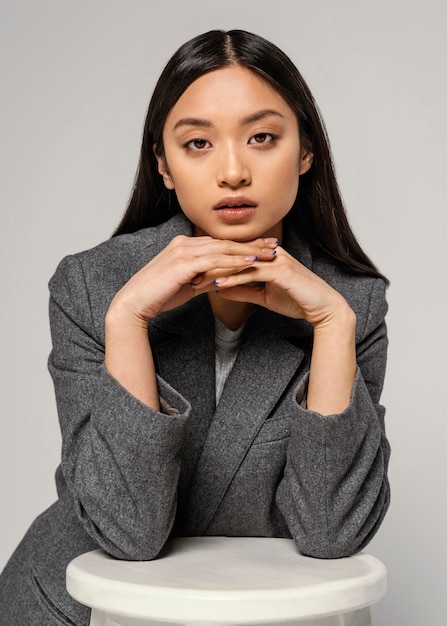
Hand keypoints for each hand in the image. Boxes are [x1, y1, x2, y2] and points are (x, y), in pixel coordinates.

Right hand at [107, 235, 278, 326]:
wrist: (135, 303)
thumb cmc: (159, 296)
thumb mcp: (188, 286)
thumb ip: (206, 279)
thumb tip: (224, 280)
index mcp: (184, 246)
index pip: (220, 243)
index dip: (243, 245)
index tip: (263, 247)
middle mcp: (184, 243)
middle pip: (225, 242)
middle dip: (252, 244)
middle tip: (274, 245)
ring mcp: (183, 251)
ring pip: (223, 248)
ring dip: (248, 251)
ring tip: (269, 254)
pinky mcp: (183, 263)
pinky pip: (215, 260)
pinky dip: (235, 260)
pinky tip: (251, 263)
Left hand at [199, 245, 352, 329]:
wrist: (323, 308)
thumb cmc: (297, 300)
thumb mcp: (264, 296)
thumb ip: (244, 290)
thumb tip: (222, 289)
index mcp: (266, 255)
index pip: (234, 256)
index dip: (212, 264)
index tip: (192, 273)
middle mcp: (270, 252)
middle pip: (233, 255)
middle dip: (209, 265)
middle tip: (187, 274)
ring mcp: (277, 259)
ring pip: (239, 262)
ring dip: (216, 271)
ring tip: (196, 280)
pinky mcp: (281, 271)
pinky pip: (251, 273)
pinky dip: (233, 279)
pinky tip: (217, 285)